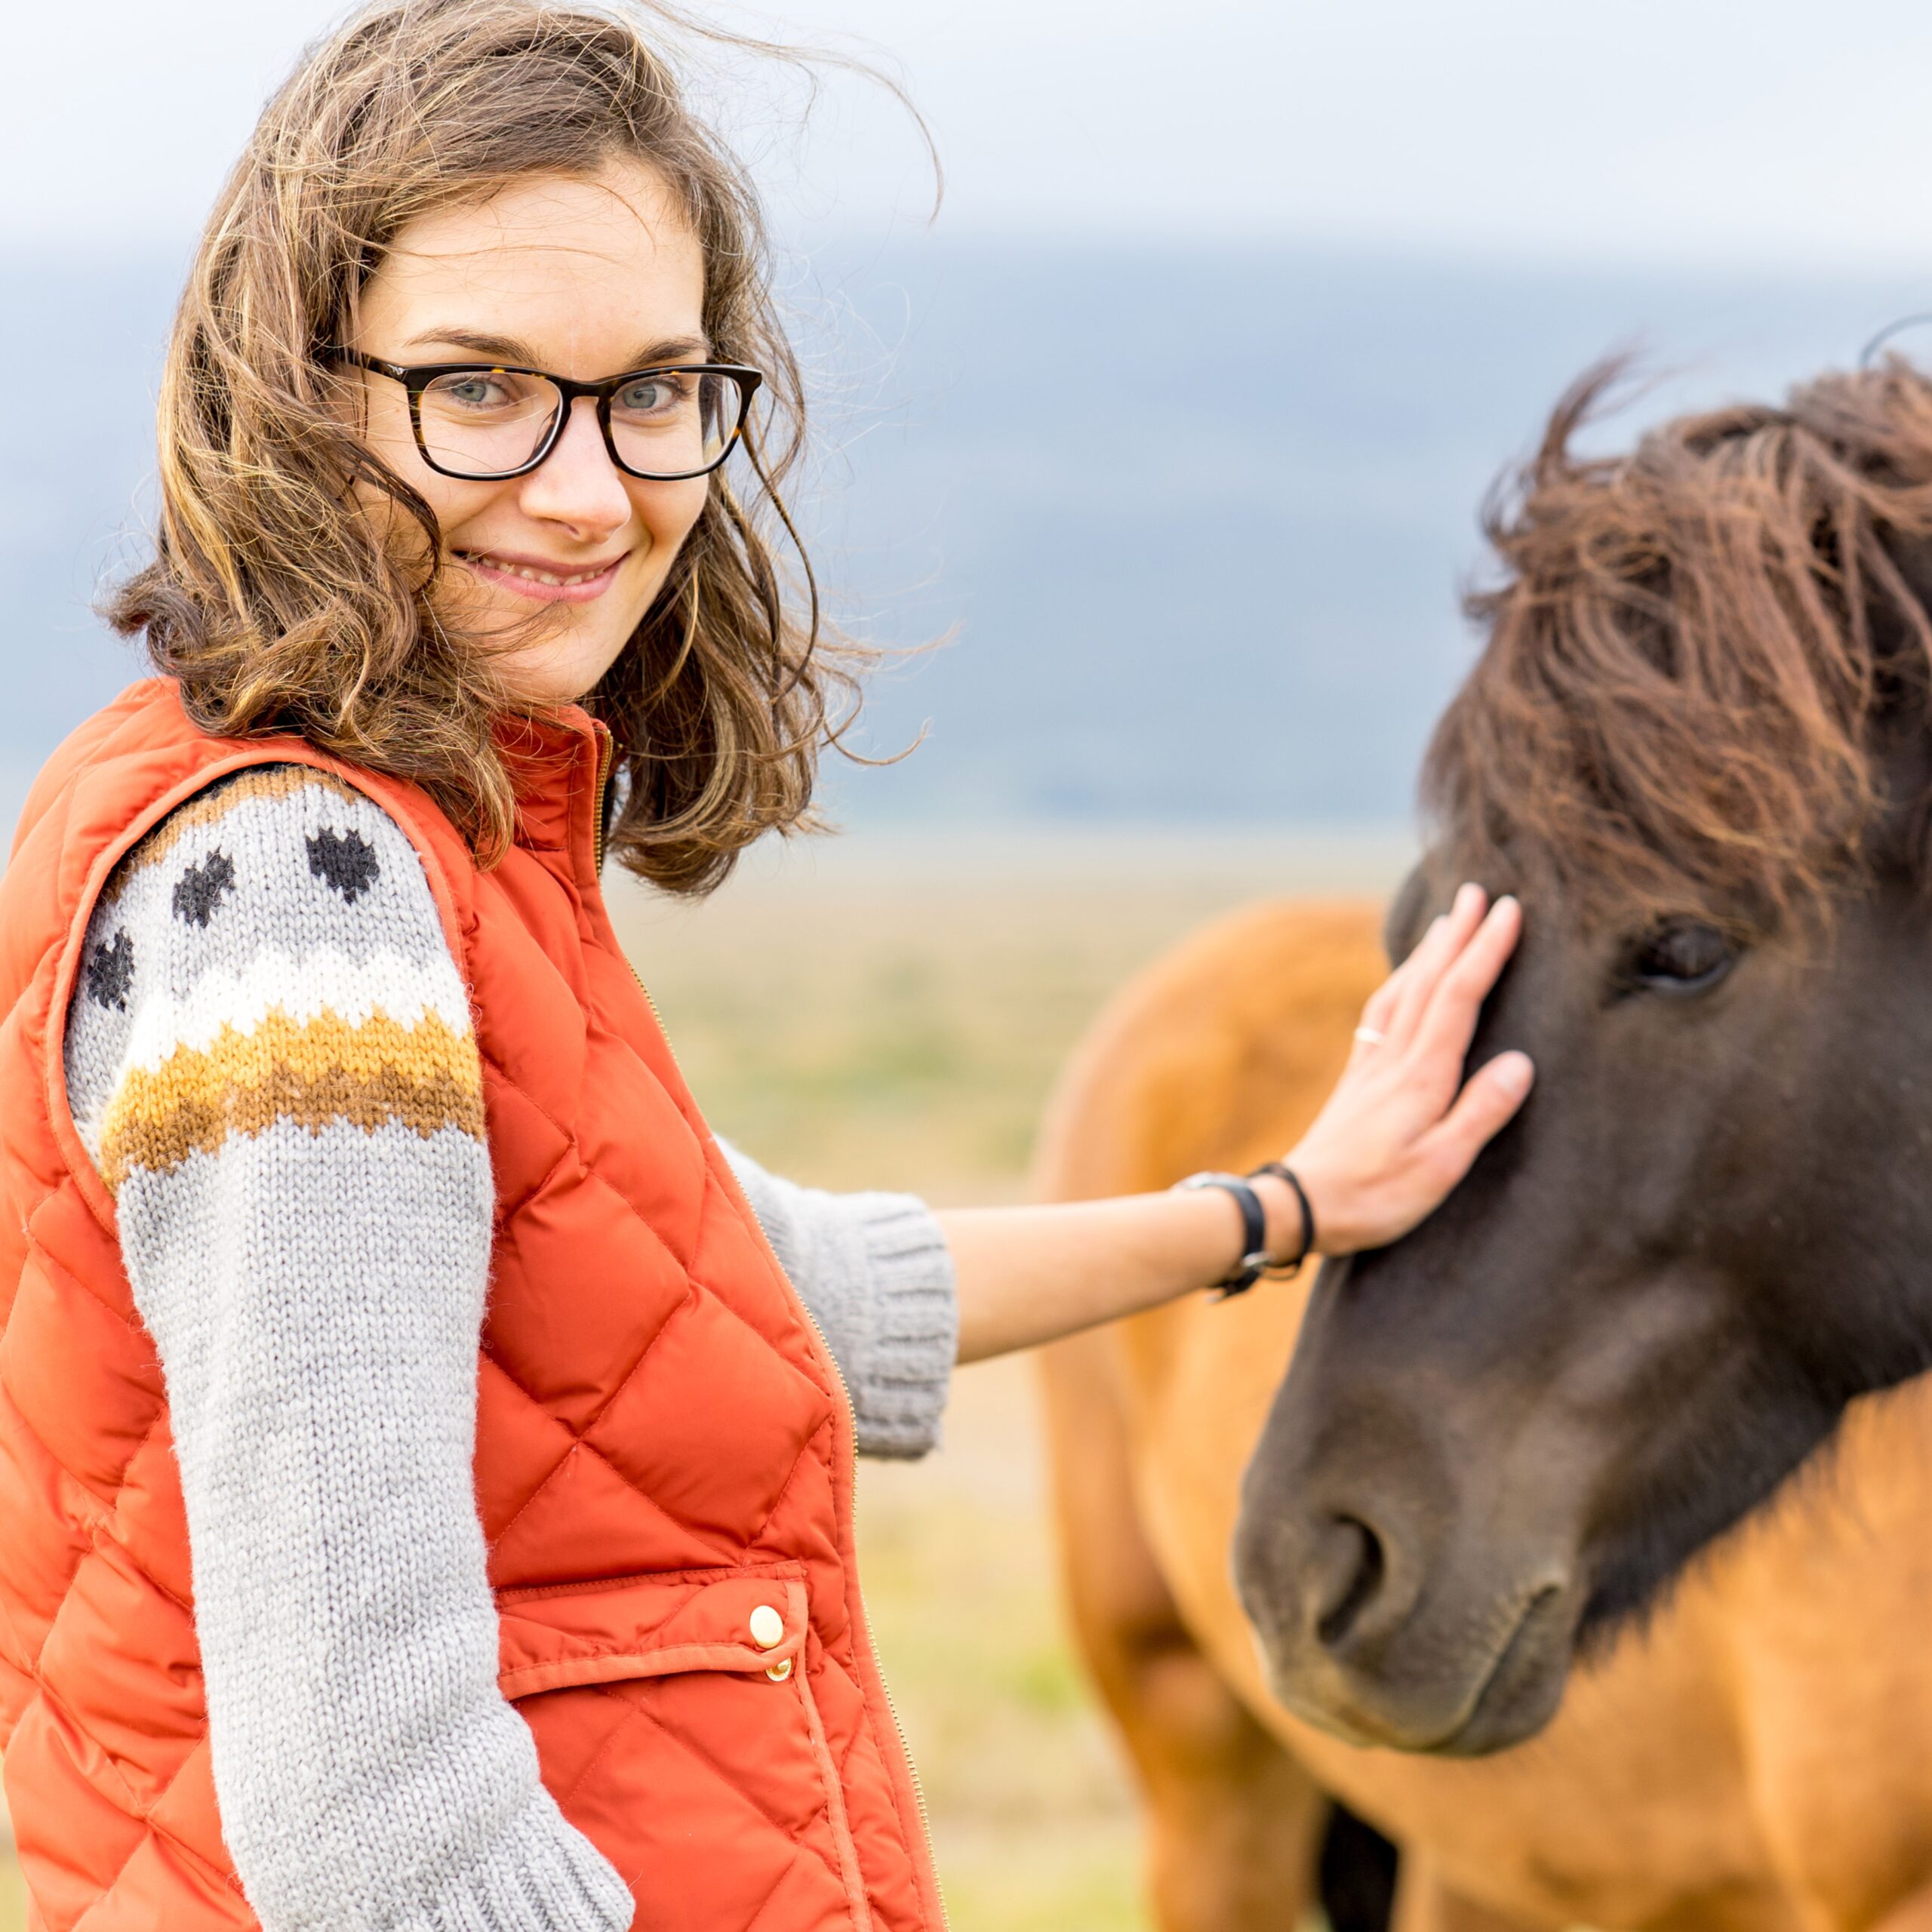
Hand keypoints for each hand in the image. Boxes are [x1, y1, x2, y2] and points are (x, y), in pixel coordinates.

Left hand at [1262, 884, 1532, 1257]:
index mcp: (1422, 1076)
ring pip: (1403, 992)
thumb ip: (1480, 1113)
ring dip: (1427, 953)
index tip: (1510, 910)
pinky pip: (1381, 1014)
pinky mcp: (1357, 1080)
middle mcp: (1394, 1060)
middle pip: (1430, 981)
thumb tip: (1521, 1062)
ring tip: (1447, 921)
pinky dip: (1399, 984)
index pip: (1459, 997)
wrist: (1300, 1205)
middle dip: (1458, 934)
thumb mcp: (1440, 1166)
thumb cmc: (1375, 1196)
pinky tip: (1403, 981)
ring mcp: (1371, 1066)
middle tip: (1480, 891)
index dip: (1485, 951)